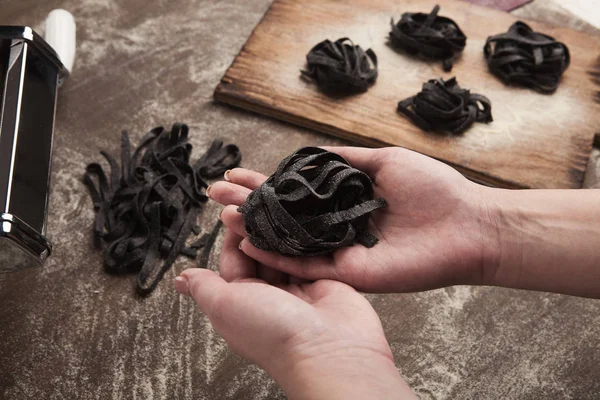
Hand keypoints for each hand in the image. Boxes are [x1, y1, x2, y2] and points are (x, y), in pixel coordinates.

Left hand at [174, 229, 415, 398]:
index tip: (233, 211)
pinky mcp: (324, 282)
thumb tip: (181, 280)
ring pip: (284, 252)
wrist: (331, 348)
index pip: (232, 263)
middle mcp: (269, 297)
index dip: (231, 238)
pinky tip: (300, 219)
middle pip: (259, 255)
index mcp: (241, 303)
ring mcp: (298, 290)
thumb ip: (204, 288)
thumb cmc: (273, 331)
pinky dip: (303, 239)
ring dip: (279, 232)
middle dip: (255, 230)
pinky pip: (309, 255)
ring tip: (276, 206)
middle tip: (255, 203)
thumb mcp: (225, 306)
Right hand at [208, 146, 496, 292]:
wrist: (466, 223)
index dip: (263, 183)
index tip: (234, 172)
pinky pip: (307, 266)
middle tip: (215, 193)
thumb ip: (343, 161)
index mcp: (342, 203)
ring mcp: (340, 251)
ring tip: (224, 213)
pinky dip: (278, 256)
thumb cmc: (433, 190)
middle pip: (282, 218)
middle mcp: (336, 228)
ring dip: (254, 229)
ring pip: (288, 243)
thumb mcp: (382, 161)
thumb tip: (308, 154)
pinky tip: (252, 242)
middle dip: (248, 204)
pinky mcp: (349, 273)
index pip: (293, 193)